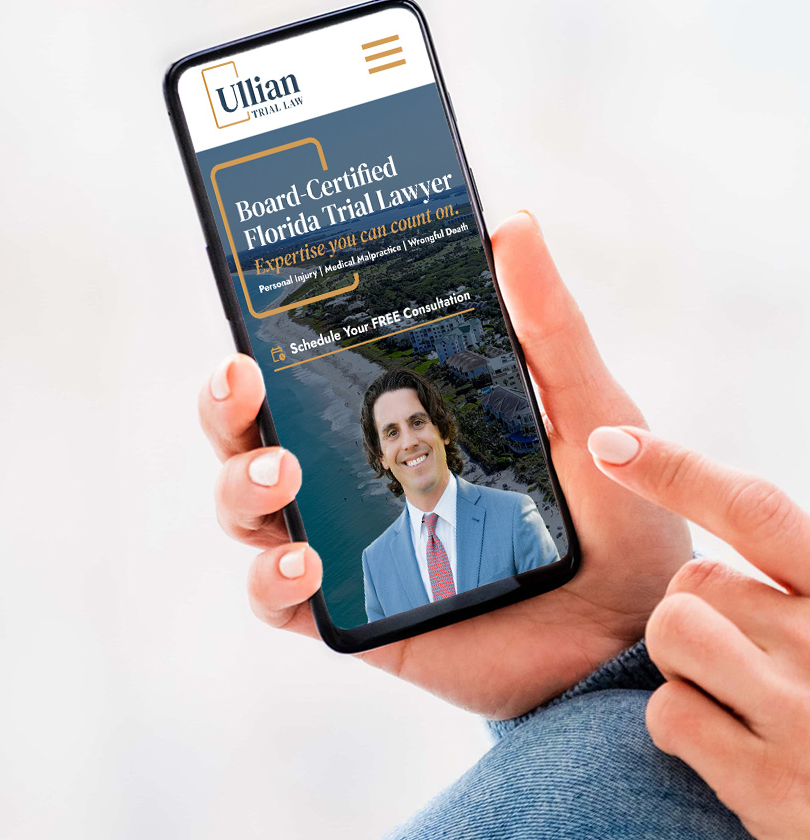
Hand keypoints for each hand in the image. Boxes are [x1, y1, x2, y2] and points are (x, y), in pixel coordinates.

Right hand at [198, 211, 692, 718]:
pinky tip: (304, 563)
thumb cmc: (615, 516)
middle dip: (227, 406)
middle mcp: (362, 475)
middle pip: (255, 434)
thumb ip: (546, 324)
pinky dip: (270, 578)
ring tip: (280, 475)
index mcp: (403, 421)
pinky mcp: (353, 614)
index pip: (312, 372)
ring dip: (239, 485)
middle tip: (241, 380)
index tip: (258, 303)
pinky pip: (277, 599)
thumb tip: (512, 223)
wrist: (629, 633)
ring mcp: (352, 542)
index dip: (268, 338)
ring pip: (248, 509)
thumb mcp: (586, 408)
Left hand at [588, 426, 809, 839]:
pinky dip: (684, 730)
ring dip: (683, 668)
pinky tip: (737, 753)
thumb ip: (787, 584)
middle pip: (693, 581)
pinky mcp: (770, 779)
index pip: (752, 511)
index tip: (607, 443)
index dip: (676, 471)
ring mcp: (802, 712)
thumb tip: (702, 557)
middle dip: (695, 612)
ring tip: (740, 705)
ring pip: (671, 634)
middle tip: (747, 663)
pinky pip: (669, 714)